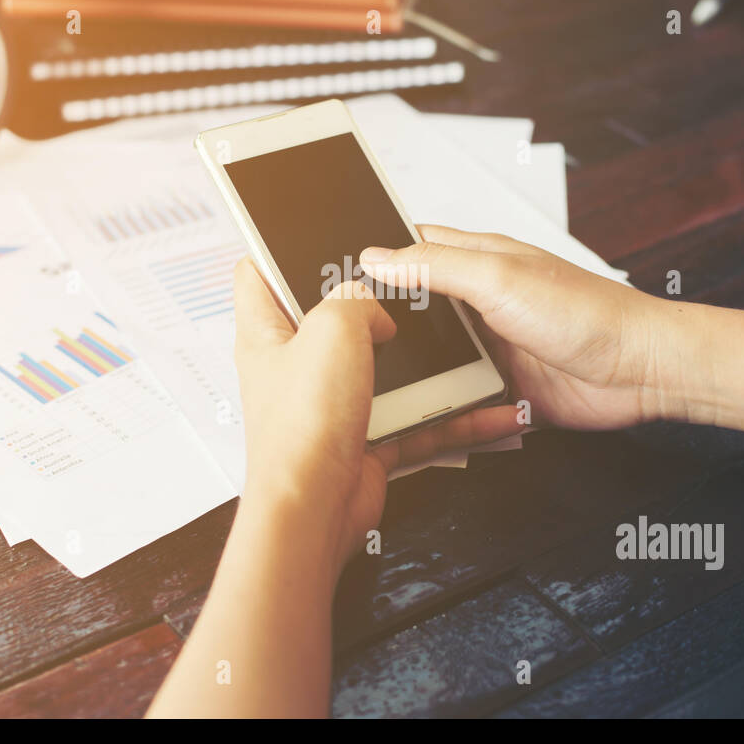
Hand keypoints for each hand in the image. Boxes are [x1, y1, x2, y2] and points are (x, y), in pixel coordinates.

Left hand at [231, 257, 523, 581]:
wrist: (317, 510)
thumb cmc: (303, 427)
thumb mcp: (333, 330)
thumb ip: (355, 300)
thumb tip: (371, 309)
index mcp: (267, 333)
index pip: (258, 275)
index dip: (277, 248)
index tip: (309, 233)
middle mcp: (295, 368)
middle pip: (334, 320)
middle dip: (374, 305)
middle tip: (407, 287)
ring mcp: (330, 405)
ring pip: (385, 372)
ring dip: (427, 366)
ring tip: (464, 348)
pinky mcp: (362, 439)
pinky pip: (414, 420)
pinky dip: (450, 419)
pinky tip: (486, 413)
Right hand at [360, 226, 679, 432]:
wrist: (641, 371)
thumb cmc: (587, 312)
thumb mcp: (499, 279)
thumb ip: (435, 267)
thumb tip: (376, 257)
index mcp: (477, 261)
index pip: (412, 246)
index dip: (374, 255)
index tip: (331, 270)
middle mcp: (480, 302)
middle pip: (414, 309)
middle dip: (381, 323)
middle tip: (339, 340)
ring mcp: (490, 347)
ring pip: (431, 359)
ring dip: (412, 371)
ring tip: (368, 384)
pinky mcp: (502, 389)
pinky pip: (458, 401)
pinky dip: (443, 409)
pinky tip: (420, 417)